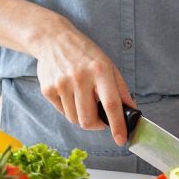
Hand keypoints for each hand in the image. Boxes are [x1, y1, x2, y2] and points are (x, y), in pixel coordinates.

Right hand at [33, 23, 134, 144]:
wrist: (53, 39)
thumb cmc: (85, 53)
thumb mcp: (108, 65)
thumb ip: (121, 89)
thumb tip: (131, 111)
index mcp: (100, 71)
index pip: (111, 104)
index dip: (117, 124)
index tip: (121, 139)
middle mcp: (80, 78)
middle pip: (88, 120)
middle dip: (96, 125)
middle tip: (100, 119)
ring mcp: (61, 84)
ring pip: (74, 119)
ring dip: (82, 116)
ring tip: (83, 98)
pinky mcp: (47, 90)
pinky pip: (62, 112)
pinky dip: (69, 108)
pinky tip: (69, 92)